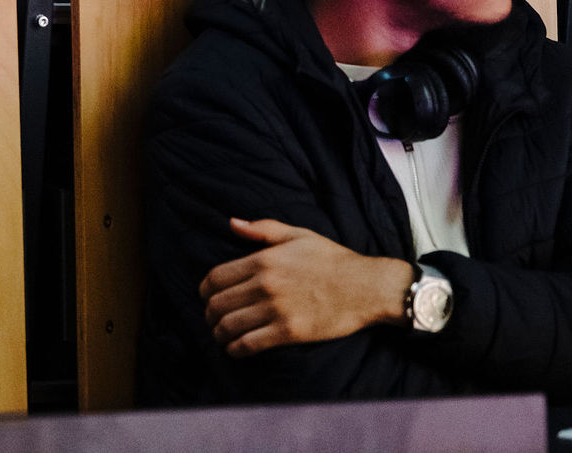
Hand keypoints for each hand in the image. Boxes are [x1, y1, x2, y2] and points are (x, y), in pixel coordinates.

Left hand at [200, 218, 413, 356]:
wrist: (367, 287)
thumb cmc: (332, 260)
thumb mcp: (297, 235)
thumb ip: (262, 229)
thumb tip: (232, 223)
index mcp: (263, 261)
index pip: (216, 277)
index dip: (204, 290)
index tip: (205, 296)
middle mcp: (265, 285)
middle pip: (218, 303)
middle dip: (209, 313)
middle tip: (211, 319)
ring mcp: (276, 310)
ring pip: (229, 325)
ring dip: (218, 333)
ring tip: (220, 335)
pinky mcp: (290, 332)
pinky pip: (250, 343)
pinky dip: (235, 348)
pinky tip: (235, 348)